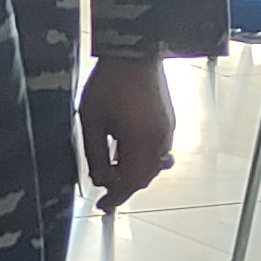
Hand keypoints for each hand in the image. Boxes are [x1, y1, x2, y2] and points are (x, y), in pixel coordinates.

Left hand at [77, 57, 178, 210]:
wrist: (135, 54)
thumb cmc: (111, 82)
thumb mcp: (91, 121)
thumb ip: (94, 154)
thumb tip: (99, 179)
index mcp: (140, 141)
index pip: (130, 182)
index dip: (116, 197)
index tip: (103, 206)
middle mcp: (159, 139)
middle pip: (144, 177)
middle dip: (124, 188)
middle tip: (106, 196)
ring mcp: (167, 130)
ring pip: (153, 166)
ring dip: (134, 174)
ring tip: (114, 174)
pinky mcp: (169, 122)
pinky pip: (159, 151)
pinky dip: (144, 160)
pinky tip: (127, 154)